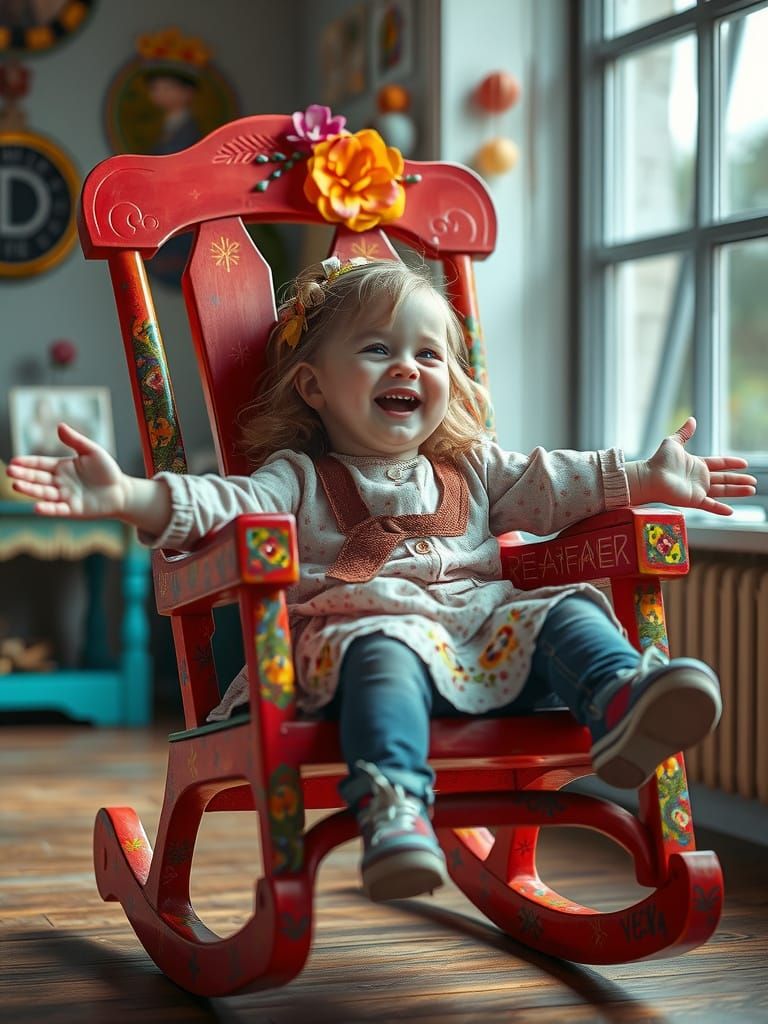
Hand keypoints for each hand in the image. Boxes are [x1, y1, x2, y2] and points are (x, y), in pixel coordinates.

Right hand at [6, 422, 128, 518]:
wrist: (121, 491)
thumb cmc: (106, 470)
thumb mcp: (92, 451)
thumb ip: (76, 440)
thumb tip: (59, 425)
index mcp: (61, 467)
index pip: (40, 464)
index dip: (27, 463)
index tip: (14, 461)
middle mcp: (59, 482)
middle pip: (38, 478)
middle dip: (23, 475)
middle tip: (10, 472)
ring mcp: (65, 497)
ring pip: (44, 493)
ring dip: (30, 490)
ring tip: (16, 485)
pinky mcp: (73, 510)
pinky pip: (58, 509)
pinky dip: (47, 509)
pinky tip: (36, 507)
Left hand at [628, 416, 756, 515]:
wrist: (650, 477)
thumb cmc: (659, 461)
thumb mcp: (673, 443)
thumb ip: (684, 433)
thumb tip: (692, 419)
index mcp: (697, 464)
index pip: (719, 463)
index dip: (732, 463)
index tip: (744, 464)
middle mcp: (699, 478)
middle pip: (724, 479)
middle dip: (739, 480)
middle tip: (753, 481)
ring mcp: (697, 490)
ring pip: (722, 491)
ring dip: (736, 491)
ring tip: (751, 490)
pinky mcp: (694, 500)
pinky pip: (710, 505)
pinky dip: (720, 509)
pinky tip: (731, 512)